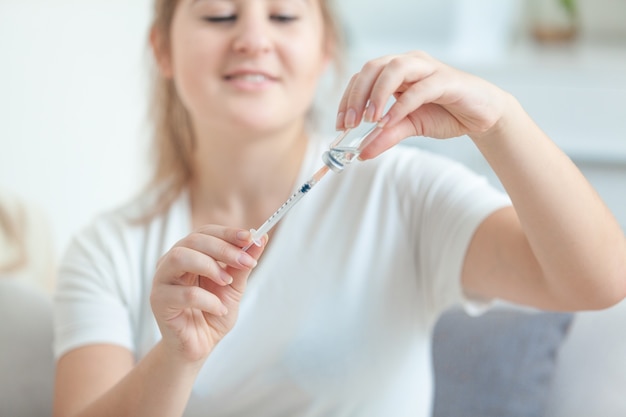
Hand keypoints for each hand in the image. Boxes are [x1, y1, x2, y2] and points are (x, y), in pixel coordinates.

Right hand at [150, 226, 265, 363]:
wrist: (199, 345)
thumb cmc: (214, 312)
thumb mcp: (234, 287)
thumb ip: (242, 264)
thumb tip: (260, 239)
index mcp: (189, 254)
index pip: (205, 232)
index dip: (227, 233)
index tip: (250, 237)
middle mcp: (171, 262)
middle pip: (193, 241)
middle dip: (224, 249)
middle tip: (246, 262)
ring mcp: (161, 280)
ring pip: (179, 257)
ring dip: (210, 267)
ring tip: (227, 283)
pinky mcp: (158, 302)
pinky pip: (183, 294)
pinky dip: (207, 300)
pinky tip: (219, 309)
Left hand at [336, 51, 509, 158]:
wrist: (482, 116)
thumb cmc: (444, 114)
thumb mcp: (408, 128)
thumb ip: (384, 137)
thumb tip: (361, 153)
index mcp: (395, 71)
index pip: (362, 77)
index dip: (347, 99)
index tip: (340, 125)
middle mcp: (409, 63)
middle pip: (373, 67)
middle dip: (357, 95)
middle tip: (350, 124)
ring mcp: (428, 68)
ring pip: (395, 68)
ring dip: (377, 94)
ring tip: (370, 120)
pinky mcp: (447, 80)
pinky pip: (419, 88)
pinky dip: (401, 105)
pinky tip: (390, 122)